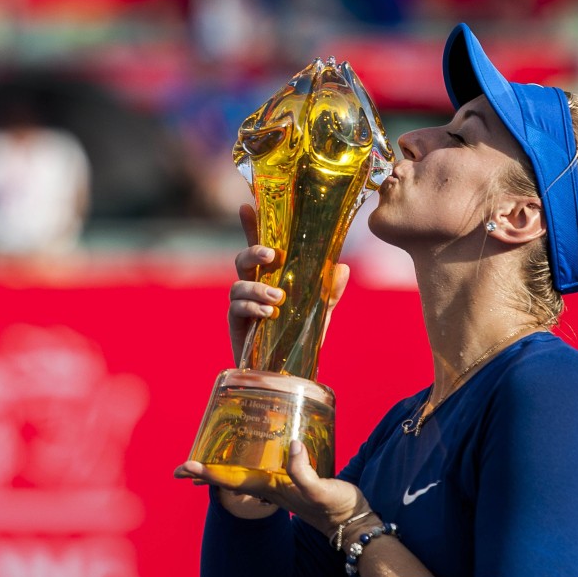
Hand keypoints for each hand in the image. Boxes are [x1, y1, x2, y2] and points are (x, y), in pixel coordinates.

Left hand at [174, 440, 370, 538]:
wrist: (353, 523)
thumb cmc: (337, 508)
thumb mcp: (320, 490)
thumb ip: (303, 472)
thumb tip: (291, 446)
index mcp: (270, 489)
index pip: (231, 480)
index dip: (207, 472)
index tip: (184, 467)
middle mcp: (270, 489)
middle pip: (230, 480)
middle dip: (206, 473)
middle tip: (183, 467)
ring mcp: (279, 488)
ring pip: (242, 477)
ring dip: (223, 471)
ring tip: (205, 462)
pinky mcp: (291, 483)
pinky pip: (260, 472)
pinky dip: (246, 466)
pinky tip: (250, 459)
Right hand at [229, 204, 349, 364]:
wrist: (287, 370)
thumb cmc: (300, 335)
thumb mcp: (322, 310)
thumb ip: (330, 289)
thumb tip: (341, 268)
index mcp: (271, 276)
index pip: (260, 246)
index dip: (251, 226)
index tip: (246, 206)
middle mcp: (253, 285)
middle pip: (243, 260)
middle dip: (253, 252)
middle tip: (272, 255)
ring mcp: (242, 304)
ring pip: (238, 284)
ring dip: (257, 288)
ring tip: (278, 298)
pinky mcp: (237, 323)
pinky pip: (236, 309)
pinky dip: (253, 308)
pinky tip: (270, 314)